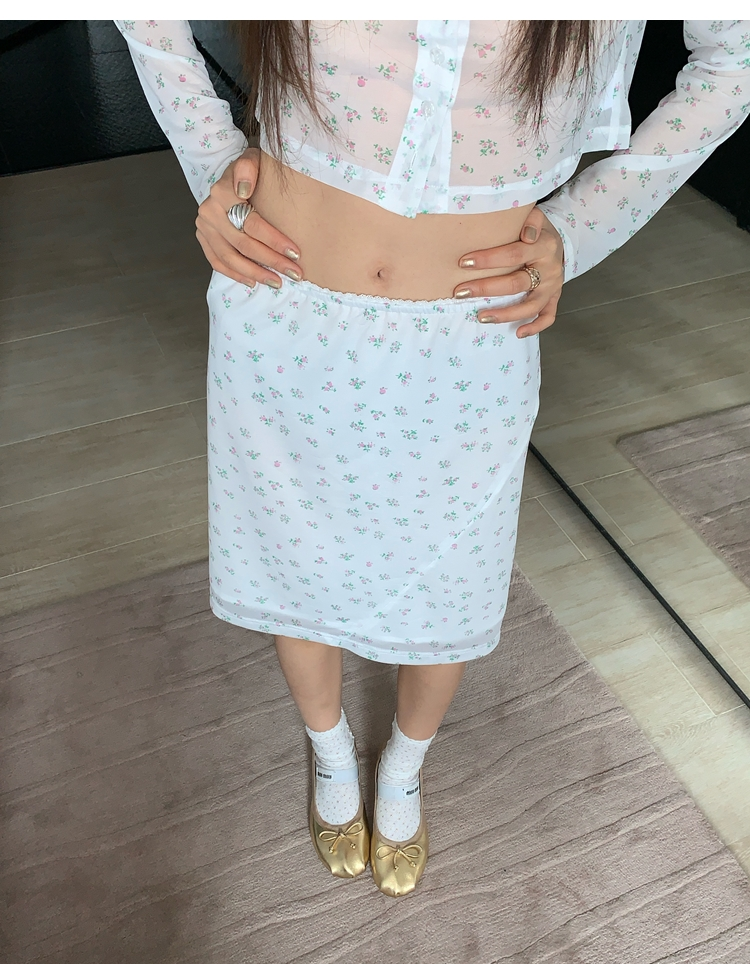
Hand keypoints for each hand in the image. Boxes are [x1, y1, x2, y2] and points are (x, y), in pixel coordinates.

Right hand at [194, 147, 302, 287]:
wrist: (230, 176)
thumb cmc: (250, 172)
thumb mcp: (253, 160)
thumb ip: (248, 168)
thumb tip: (244, 189)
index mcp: (222, 192)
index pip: (252, 224)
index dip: (275, 241)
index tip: (295, 254)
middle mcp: (210, 211)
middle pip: (244, 244)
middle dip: (271, 262)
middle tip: (294, 274)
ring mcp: (204, 227)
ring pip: (231, 258)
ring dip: (255, 273)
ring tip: (276, 282)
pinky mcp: (203, 238)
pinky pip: (218, 262)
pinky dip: (236, 274)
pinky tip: (254, 282)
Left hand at [454, 207, 563, 337]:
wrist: (558, 241)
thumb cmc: (536, 230)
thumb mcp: (536, 216)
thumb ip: (529, 219)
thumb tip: (525, 232)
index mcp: (544, 246)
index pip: (513, 254)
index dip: (488, 259)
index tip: (463, 262)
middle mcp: (550, 268)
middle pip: (516, 283)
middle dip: (486, 288)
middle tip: (461, 292)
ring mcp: (553, 286)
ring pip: (530, 305)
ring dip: (505, 314)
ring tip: (481, 317)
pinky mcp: (554, 298)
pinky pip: (548, 317)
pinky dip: (534, 327)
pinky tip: (517, 333)